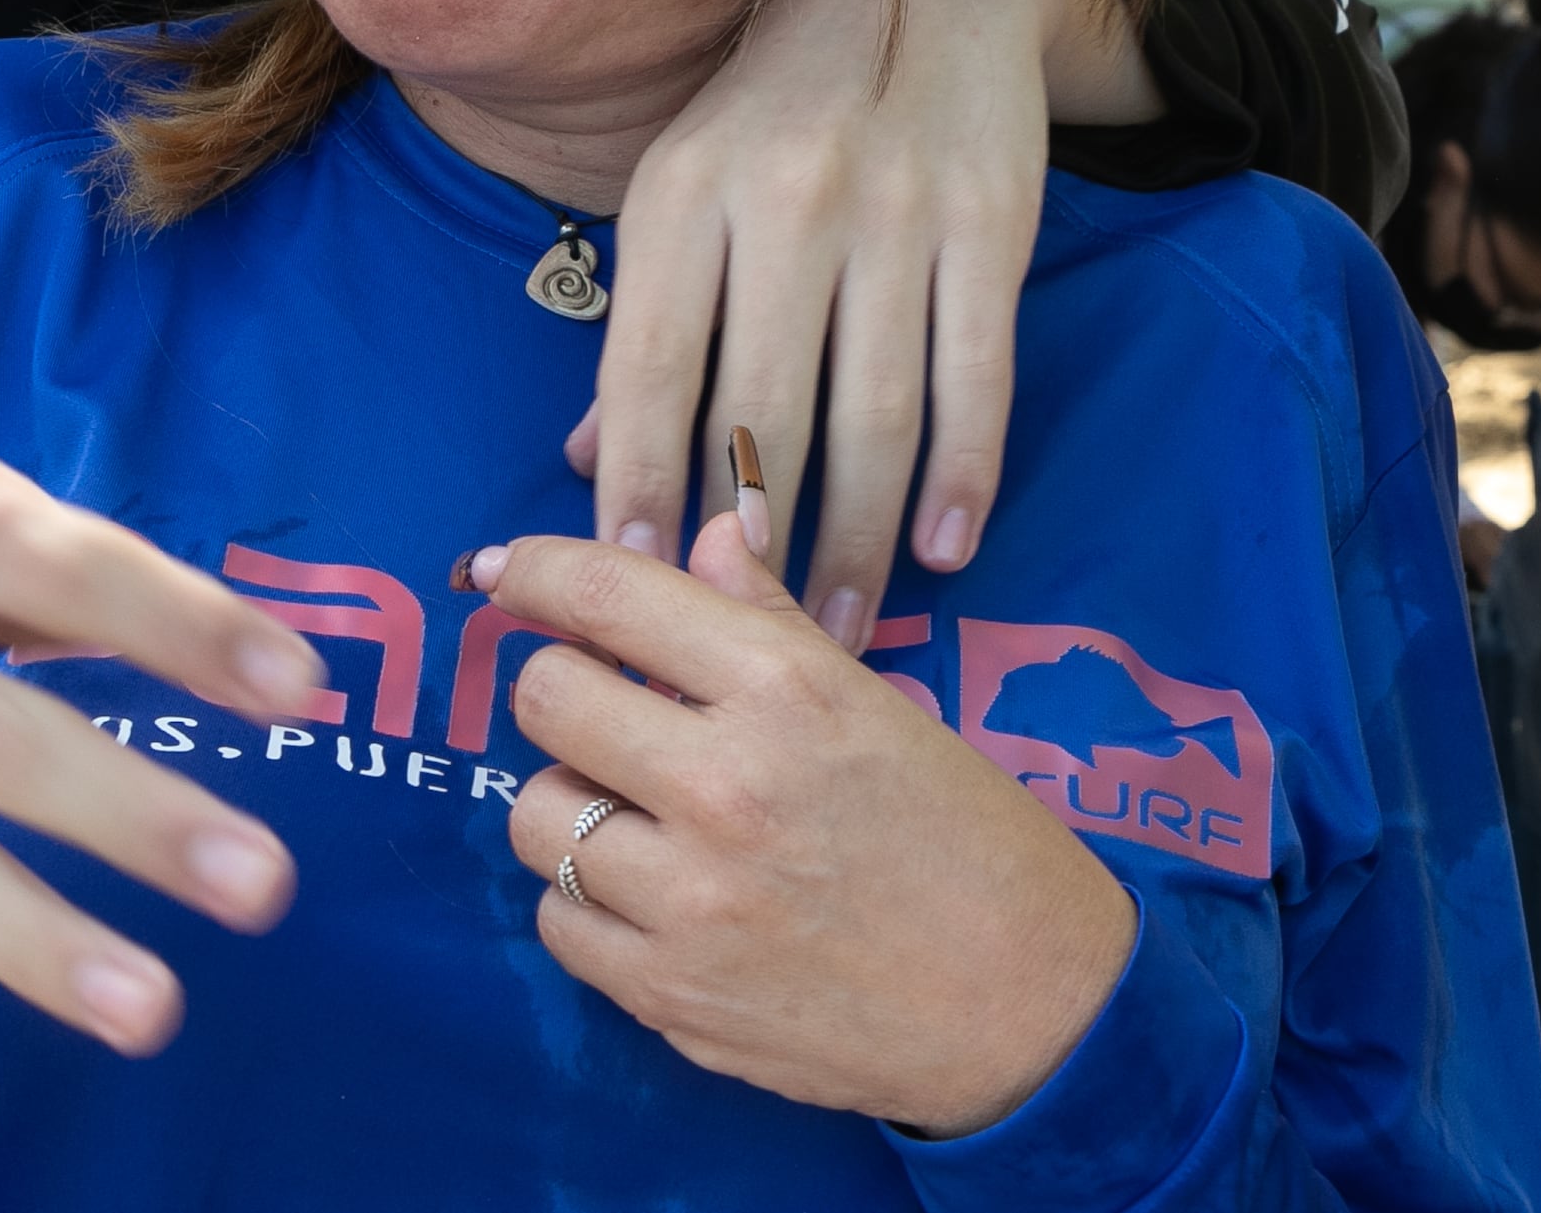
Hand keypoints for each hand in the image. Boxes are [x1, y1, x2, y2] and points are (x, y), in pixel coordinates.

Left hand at [479, 522, 1133, 1134]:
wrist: (1039, 1013)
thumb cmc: (966, 839)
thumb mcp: (875, 701)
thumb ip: (769, 615)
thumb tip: (704, 527)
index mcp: (782, 690)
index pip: (605, 594)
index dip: (532, 570)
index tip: (501, 571)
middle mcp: (725, 785)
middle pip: (545, 695)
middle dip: (564, 688)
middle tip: (608, 709)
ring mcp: (692, 899)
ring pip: (533, 811)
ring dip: (569, 800)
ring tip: (635, 809)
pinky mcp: (673, 997)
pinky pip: (556, 921)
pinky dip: (584, 901)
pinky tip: (648, 892)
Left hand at [582, 0, 1160, 648]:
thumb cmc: (773, 108)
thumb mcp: (681, 187)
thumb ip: (641, 323)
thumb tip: (584, 463)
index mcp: (682, 191)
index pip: (648, 364)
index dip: (637, 481)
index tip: (629, 583)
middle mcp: (783, 200)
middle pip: (761, 407)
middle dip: (752, 540)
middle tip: (750, 639)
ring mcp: (894, 212)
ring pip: (873, 412)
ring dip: (859, 536)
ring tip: (848, 628)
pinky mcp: (991, 225)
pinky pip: (975, 374)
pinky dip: (964, 472)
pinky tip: (946, 548)